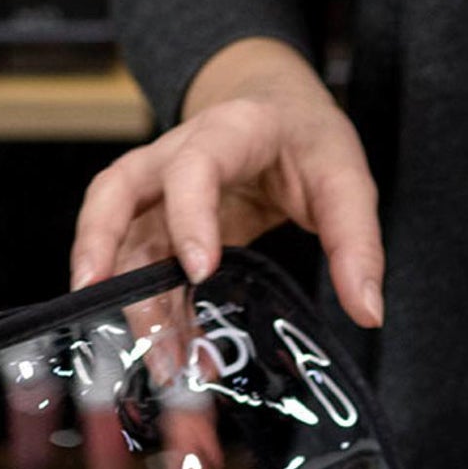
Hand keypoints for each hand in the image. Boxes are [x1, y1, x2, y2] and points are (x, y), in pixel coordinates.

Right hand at [71, 36, 384, 326]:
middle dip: (101, 246)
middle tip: (99, 299)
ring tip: (154, 357)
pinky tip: (167, 349)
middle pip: (117, 193)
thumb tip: (368, 313)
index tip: (201, 271)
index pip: (193, 169)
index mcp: (228, 132)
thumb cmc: (307, 139)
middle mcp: (175, 155)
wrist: (276, 110)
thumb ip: (358, 245)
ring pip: (120, 239)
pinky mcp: (159, 224)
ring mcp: (159, 191)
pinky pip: (139, 265)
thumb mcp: (346, 180)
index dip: (189, 218)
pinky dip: (148, 308)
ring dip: (128, 298)